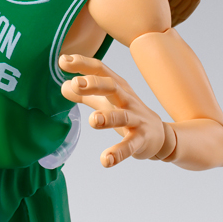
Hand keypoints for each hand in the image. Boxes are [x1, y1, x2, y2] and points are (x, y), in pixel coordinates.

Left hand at [59, 53, 165, 167]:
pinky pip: (130, 146)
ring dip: (108, 117)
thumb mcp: (106, 101)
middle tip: (76, 83)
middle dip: (95, 84)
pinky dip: (118, 152)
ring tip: (92, 121)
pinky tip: (105, 160)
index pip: (100, 70)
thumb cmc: (128, 113)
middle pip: (112, 87)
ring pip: (122, 116)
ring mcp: (135, 119)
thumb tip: (63, 86)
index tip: (62, 61)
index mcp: (117, 88)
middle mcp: (126, 99)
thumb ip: (85, 95)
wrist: (160, 135)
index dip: (82, 64)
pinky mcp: (141, 140)